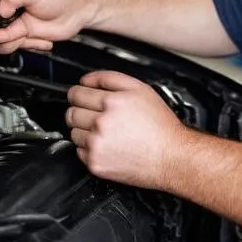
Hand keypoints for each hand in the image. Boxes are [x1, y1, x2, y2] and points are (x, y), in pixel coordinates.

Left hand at [66, 71, 184, 188]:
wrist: (170, 156)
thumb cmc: (159, 125)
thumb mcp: (140, 89)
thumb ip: (109, 78)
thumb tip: (86, 80)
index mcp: (111, 102)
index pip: (76, 93)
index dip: (77, 93)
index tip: (80, 96)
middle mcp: (101, 124)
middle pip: (71, 113)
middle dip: (78, 110)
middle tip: (92, 113)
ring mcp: (97, 145)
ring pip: (73, 132)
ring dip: (83, 129)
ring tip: (103, 130)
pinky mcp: (96, 163)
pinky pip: (79, 151)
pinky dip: (88, 147)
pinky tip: (105, 144)